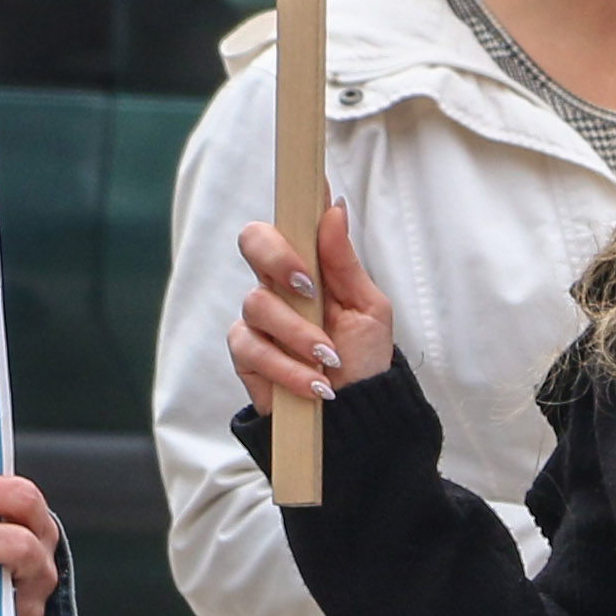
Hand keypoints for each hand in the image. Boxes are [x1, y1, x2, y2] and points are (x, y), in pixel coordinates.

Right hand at [227, 204, 397, 404]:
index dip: (294, 204)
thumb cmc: (364, 358)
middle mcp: (278, 285)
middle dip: (278, 258)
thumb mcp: (368, 309)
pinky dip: (287, 367)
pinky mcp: (247, 355)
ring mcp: (259, 319)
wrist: (357, 414)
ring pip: (257, 303)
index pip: (290, 224)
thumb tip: (334, 209)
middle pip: (253, 241)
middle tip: (308, 286)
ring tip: (329, 358)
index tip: (312, 201)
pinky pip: (252, 348)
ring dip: (298, 333)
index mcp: (309, 267)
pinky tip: (314, 384)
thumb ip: (345, 262)